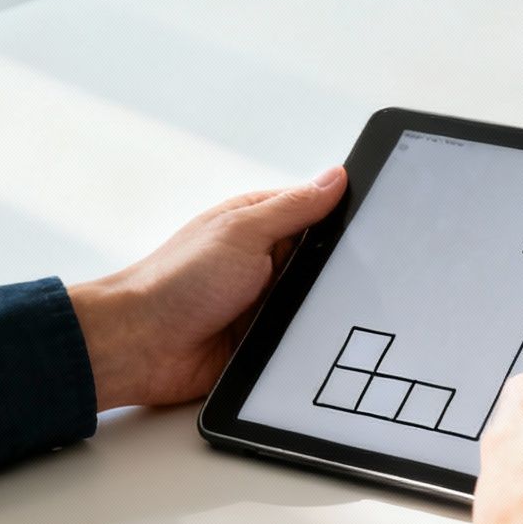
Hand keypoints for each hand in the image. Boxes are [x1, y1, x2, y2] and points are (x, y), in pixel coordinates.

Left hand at [68, 167, 347, 410]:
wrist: (140, 346)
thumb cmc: (176, 281)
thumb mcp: (243, 232)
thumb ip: (293, 207)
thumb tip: (335, 177)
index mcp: (260, 225)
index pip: (321, 214)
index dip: (350, 219)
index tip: (382, 224)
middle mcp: (266, 262)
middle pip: (326, 262)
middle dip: (341, 272)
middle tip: (364, 277)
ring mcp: (267, 302)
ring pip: (320, 303)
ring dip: (324, 309)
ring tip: (334, 311)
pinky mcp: (266, 341)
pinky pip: (305, 339)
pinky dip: (312, 341)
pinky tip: (321, 341)